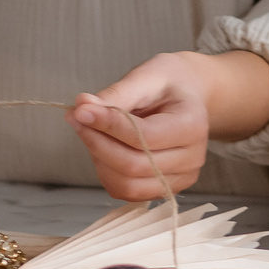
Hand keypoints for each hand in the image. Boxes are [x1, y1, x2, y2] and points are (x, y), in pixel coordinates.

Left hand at [69, 51, 268, 199]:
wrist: (188, 96)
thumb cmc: (168, 82)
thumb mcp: (146, 76)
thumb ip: (116, 94)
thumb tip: (82, 107)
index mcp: (192, 125)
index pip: (144, 137)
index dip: (108, 126)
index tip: (80, 110)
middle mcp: (192, 158)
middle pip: (133, 165)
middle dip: (97, 142)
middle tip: (76, 117)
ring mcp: (181, 178)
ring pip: (127, 184)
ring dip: (99, 159)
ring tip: (88, 131)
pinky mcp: (165, 188)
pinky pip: (127, 192)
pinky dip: (107, 172)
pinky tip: (102, 147)